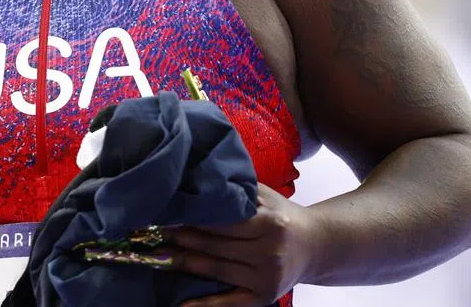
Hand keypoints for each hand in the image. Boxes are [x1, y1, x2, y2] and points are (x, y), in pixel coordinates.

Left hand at [161, 183, 320, 305]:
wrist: (317, 246)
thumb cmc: (282, 216)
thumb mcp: (265, 196)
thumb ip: (237, 188)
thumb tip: (197, 177)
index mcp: (270, 223)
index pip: (222, 220)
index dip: (192, 216)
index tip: (166, 212)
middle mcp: (269, 252)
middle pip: (215, 245)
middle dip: (181, 238)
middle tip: (153, 232)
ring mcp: (267, 278)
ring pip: (216, 269)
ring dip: (184, 262)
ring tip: (158, 254)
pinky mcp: (264, 297)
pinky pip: (230, 302)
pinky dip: (206, 305)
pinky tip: (183, 303)